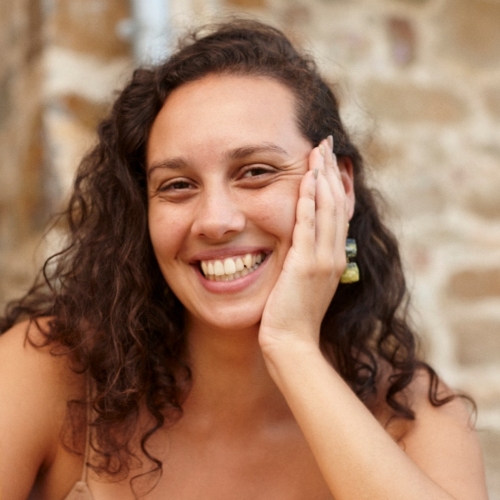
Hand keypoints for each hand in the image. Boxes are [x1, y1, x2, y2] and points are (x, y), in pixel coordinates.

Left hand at [259, 136, 350, 353]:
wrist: (290, 344)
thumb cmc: (293, 316)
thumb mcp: (306, 284)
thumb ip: (308, 260)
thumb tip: (302, 243)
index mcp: (335, 258)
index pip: (338, 212)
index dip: (336, 183)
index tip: (329, 160)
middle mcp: (334, 255)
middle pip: (336, 204)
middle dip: (330, 171)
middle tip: (325, 143)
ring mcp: (323, 260)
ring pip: (326, 210)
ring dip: (322, 178)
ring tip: (318, 151)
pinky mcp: (305, 266)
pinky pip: (307, 227)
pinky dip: (307, 202)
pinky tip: (305, 181)